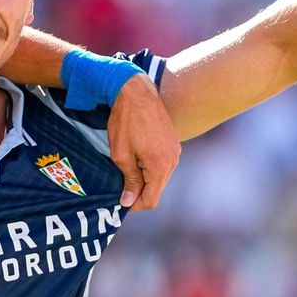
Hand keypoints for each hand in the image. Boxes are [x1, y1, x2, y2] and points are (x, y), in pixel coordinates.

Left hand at [106, 73, 180, 209]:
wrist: (136, 92)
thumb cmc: (125, 122)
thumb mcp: (121, 154)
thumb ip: (129, 180)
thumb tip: (128, 201)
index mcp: (160, 166)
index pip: (151, 200)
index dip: (135, 205)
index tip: (121, 201)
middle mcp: (172, 161)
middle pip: (157, 190)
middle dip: (140, 193)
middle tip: (120, 188)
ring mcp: (175, 151)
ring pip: (161, 177)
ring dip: (145, 179)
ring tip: (127, 170)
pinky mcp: (173, 142)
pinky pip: (163, 164)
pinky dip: (151, 167)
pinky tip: (137, 158)